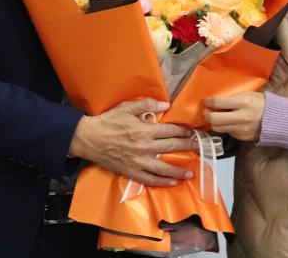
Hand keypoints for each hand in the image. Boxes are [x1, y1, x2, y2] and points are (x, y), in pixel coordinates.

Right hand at [68, 98, 196, 186]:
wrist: (89, 138)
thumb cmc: (107, 121)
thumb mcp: (127, 107)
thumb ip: (147, 105)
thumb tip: (165, 105)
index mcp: (145, 130)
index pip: (171, 131)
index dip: (184, 132)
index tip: (193, 133)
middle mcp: (145, 147)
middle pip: (171, 148)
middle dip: (187, 147)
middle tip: (198, 148)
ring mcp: (138, 161)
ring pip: (163, 169)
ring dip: (179, 171)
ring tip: (190, 173)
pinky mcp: (131, 171)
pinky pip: (149, 179)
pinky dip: (162, 182)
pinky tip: (171, 183)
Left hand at [203, 92, 264, 141]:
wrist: (276, 119)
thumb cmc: (261, 103)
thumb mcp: (248, 94)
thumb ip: (233, 97)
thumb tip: (216, 100)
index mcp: (243, 102)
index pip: (218, 102)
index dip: (209, 101)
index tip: (207, 101)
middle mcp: (241, 117)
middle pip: (214, 119)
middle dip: (207, 114)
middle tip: (207, 110)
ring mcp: (241, 129)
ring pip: (218, 128)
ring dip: (213, 122)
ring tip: (216, 116)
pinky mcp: (241, 137)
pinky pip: (227, 132)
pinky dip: (225, 127)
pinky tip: (228, 122)